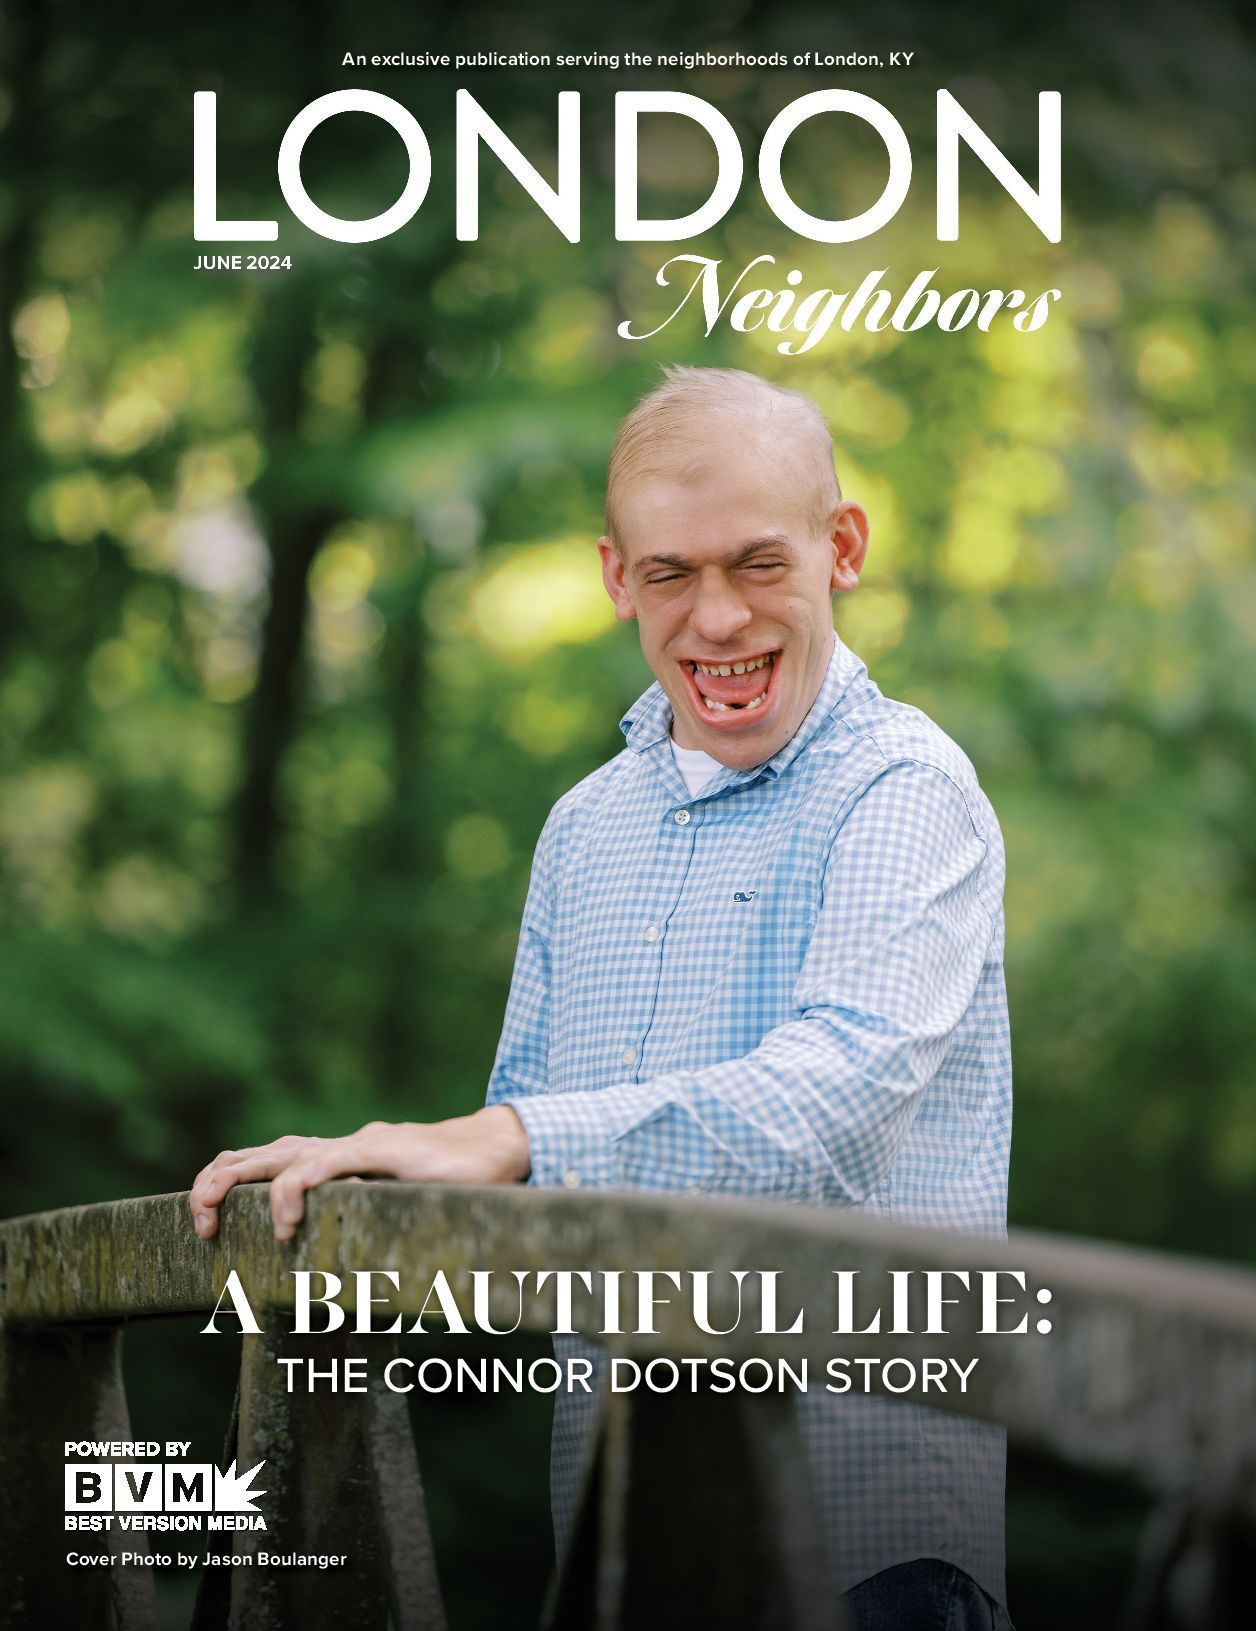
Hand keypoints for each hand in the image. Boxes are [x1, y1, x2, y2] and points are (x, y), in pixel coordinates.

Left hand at [188, 1106, 530, 1241]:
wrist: (499, 1150)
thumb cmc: (452, 1186)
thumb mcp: (396, 1213)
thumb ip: (367, 1233)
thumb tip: (349, 1296)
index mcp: (337, 1160)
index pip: (267, 1160)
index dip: (229, 1181)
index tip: (208, 1222)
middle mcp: (338, 1147)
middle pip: (259, 1154)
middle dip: (216, 1182)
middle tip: (199, 1222)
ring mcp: (357, 1146)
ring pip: (280, 1155)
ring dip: (237, 1183)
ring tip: (213, 1216)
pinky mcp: (380, 1150)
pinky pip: (326, 1163)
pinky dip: (296, 1188)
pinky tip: (283, 1218)